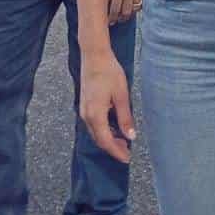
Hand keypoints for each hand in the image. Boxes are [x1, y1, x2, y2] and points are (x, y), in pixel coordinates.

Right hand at [79, 48, 135, 163]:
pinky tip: (114, 128)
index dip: (116, 152)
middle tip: (128, 152)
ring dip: (109, 139)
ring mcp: (83, 110)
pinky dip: (104, 130)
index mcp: (95, 115)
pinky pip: (93, 124)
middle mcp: (86, 115)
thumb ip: (125, 118)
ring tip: (124, 141)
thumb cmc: (109, 72)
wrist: (94, 56)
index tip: (127, 159)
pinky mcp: (85, 105)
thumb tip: (131, 136)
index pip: (106, 141)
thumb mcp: (122, 95)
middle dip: (113, 147)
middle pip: (99, 139)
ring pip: (96, 132)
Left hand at [109, 0, 147, 23]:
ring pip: (133, 9)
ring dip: (129, 13)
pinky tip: (134, 7)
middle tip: (117, 20)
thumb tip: (105, 1)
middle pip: (124, 12)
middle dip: (120, 18)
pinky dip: (137, 7)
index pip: (113, 9)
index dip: (111, 17)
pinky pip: (140, 3)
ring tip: (125, 15)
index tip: (110, 21)